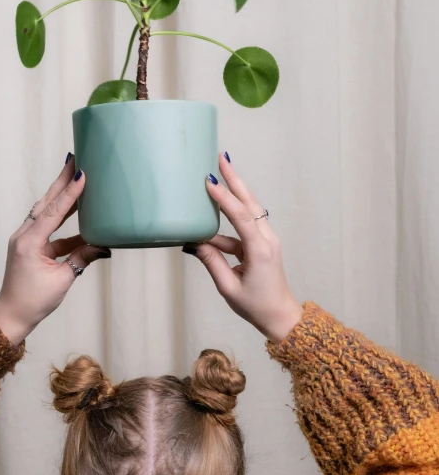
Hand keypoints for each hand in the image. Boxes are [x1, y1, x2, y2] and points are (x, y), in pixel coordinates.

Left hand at [0, 156, 110, 344]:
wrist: (12, 316)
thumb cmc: (34, 301)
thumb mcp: (63, 280)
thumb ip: (82, 258)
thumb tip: (104, 244)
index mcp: (29, 243)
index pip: (53, 212)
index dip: (69, 193)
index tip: (81, 173)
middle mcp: (24, 235)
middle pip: (46, 202)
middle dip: (61, 180)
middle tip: (74, 158)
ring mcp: (26, 238)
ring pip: (46, 210)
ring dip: (61, 193)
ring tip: (76, 174)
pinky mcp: (31, 244)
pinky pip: (49, 225)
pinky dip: (63, 216)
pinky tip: (80, 209)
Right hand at [183, 154, 302, 342]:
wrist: (281, 317)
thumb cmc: (256, 307)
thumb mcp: (228, 287)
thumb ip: (211, 261)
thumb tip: (193, 241)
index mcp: (260, 251)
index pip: (241, 218)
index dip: (225, 199)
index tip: (210, 181)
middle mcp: (267, 240)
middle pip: (250, 203)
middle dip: (235, 179)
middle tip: (222, 157)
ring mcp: (266, 240)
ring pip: (248, 209)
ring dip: (233, 191)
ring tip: (217, 173)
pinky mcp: (261, 243)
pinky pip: (244, 224)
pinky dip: (229, 215)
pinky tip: (212, 213)